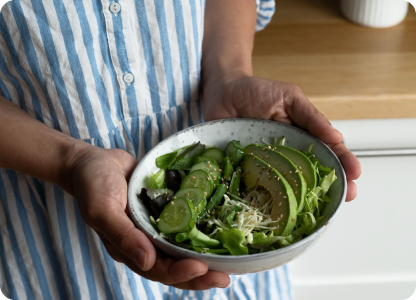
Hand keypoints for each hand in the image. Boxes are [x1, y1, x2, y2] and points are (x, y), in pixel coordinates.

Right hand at [64, 145, 229, 289]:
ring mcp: (154, 229)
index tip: (202, 267)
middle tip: (225, 278)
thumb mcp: (102, 209)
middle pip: (174, 267)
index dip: (180, 272)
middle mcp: (144, 243)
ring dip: (203, 260)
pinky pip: (183, 227)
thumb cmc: (93, 184)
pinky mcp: (164, 212)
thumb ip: (123, 236)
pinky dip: (199, 234)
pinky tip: (218, 233)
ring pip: (181, 251)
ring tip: (228, 265)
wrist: (95, 161)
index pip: (157, 269)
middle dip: (199, 275)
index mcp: (128, 248)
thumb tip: (148, 261)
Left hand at [202, 74, 360, 200]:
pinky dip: (267, 197)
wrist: (222, 92)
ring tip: (321, 207)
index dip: (343, 162)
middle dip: (332, 185)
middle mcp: (287, 154)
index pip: (327, 151)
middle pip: (312, 173)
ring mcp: (267, 164)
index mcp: (301, 136)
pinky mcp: (245, 169)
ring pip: (288, 184)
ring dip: (304, 197)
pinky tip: (278, 208)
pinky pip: (257, 186)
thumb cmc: (257, 91)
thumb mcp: (289, 97)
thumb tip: (336, 136)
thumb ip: (311, 116)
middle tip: (347, 196)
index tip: (355, 174)